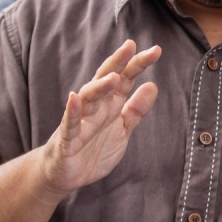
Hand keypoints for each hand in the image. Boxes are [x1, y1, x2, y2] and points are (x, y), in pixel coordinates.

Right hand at [39, 40, 160, 196]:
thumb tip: (152, 85)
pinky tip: (74, 99)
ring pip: (88, 99)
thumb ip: (136, 110)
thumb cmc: (93, 149)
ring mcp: (80, 122)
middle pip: (106, 80)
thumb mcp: (122, 130)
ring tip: (113, 77)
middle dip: (118, 63)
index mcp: (109, 104)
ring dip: (99, 87)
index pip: (125, 79)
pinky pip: (69, 124)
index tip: (155, 50)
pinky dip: (72, 111)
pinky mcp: (66, 140)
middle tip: (130, 46)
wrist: (66, 176)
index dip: (138, 65)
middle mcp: (95, 108)